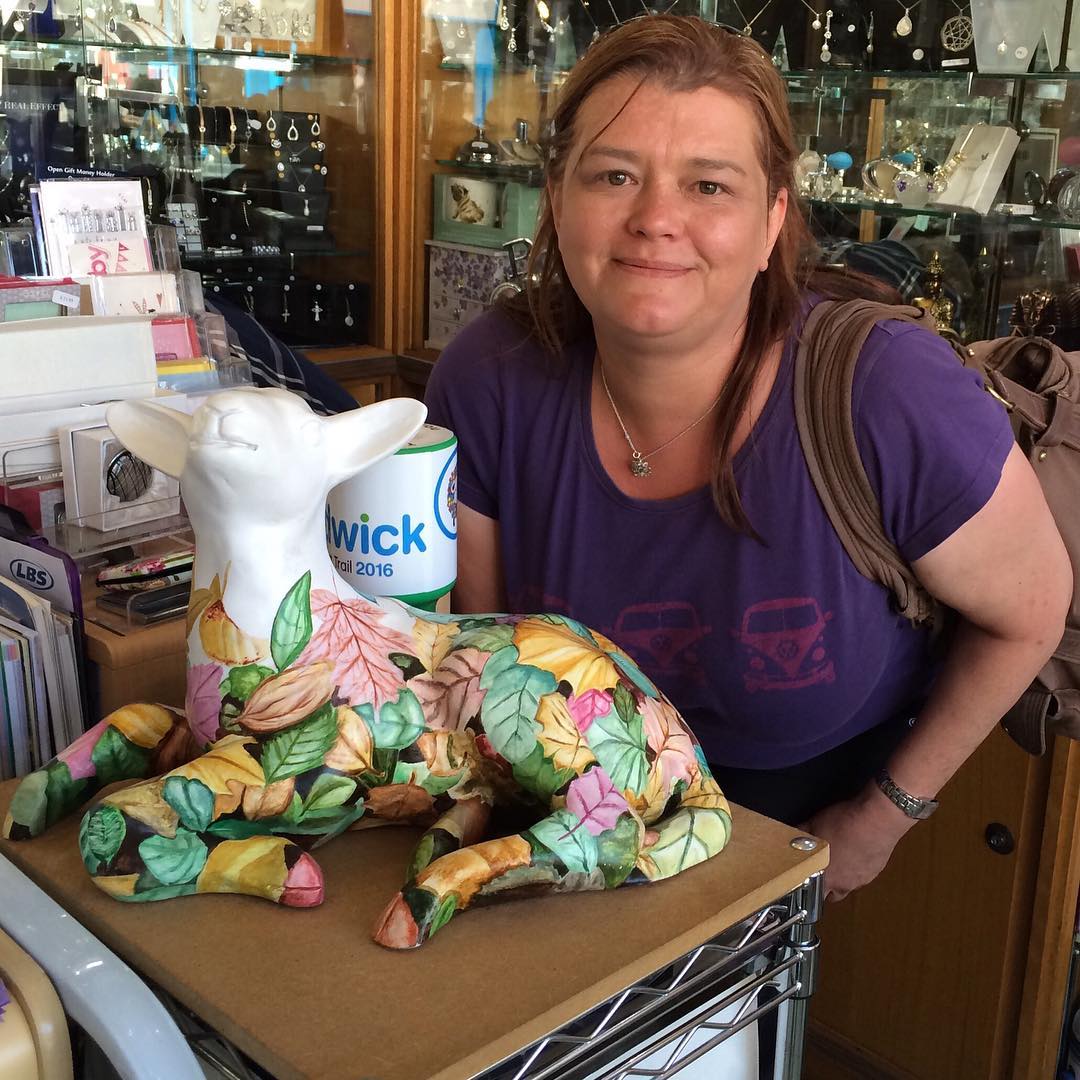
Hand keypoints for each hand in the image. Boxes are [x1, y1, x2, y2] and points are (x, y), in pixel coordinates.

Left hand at [802, 786, 916, 901]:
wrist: (877, 819)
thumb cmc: (845, 824)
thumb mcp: (813, 825)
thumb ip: (800, 837)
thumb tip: (792, 838)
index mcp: (826, 877)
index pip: (812, 897)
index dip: (806, 888)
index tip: (802, 880)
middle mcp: (844, 884)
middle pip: (830, 895)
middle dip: (823, 885)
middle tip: (818, 868)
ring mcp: (862, 879)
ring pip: (847, 885)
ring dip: (840, 876)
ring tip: (837, 858)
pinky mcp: (875, 870)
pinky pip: (862, 874)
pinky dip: (856, 866)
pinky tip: (853, 850)